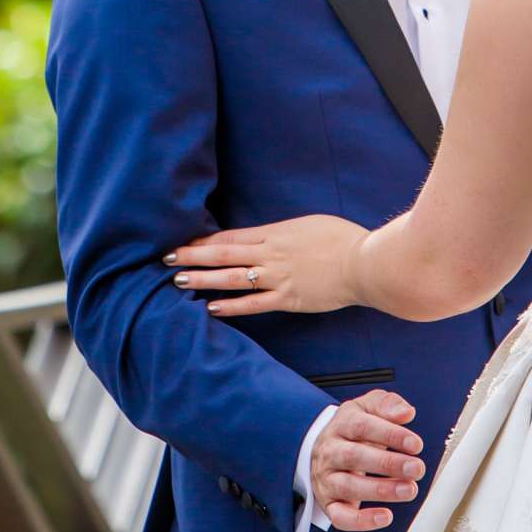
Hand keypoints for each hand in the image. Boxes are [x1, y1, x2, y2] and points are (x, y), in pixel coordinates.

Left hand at [167, 215, 364, 315]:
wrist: (364, 263)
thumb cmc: (342, 239)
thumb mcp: (308, 224)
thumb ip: (283, 232)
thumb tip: (267, 236)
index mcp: (274, 234)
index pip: (231, 237)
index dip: (204, 240)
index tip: (183, 241)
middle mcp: (270, 255)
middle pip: (223, 255)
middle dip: (193, 256)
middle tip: (166, 258)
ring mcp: (278, 278)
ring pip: (232, 279)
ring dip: (204, 280)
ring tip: (179, 280)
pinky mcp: (288, 299)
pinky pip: (254, 304)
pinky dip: (232, 306)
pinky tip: (212, 308)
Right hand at [311, 391, 425, 531]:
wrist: (319, 450)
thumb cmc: (350, 430)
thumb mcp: (366, 408)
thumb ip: (387, 405)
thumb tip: (406, 412)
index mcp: (341, 425)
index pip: (363, 427)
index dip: (391, 435)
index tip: (416, 444)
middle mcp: (331, 452)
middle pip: (355, 456)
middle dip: (389, 464)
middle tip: (416, 468)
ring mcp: (327, 479)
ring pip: (349, 486)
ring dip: (381, 490)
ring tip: (409, 489)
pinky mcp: (329, 504)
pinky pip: (340, 516)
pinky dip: (362, 521)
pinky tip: (385, 517)